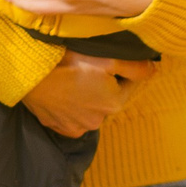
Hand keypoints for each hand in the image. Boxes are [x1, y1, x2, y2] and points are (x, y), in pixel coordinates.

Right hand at [21, 53, 159, 137]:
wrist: (32, 73)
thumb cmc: (69, 62)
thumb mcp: (108, 58)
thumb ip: (135, 67)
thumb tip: (154, 70)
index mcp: (114, 104)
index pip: (128, 84)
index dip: (119, 70)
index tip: (107, 60)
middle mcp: (98, 121)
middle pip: (108, 98)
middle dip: (102, 84)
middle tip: (86, 67)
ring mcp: (77, 127)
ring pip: (89, 108)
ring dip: (85, 96)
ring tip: (72, 78)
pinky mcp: (59, 127)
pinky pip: (71, 116)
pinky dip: (69, 106)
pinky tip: (62, 92)